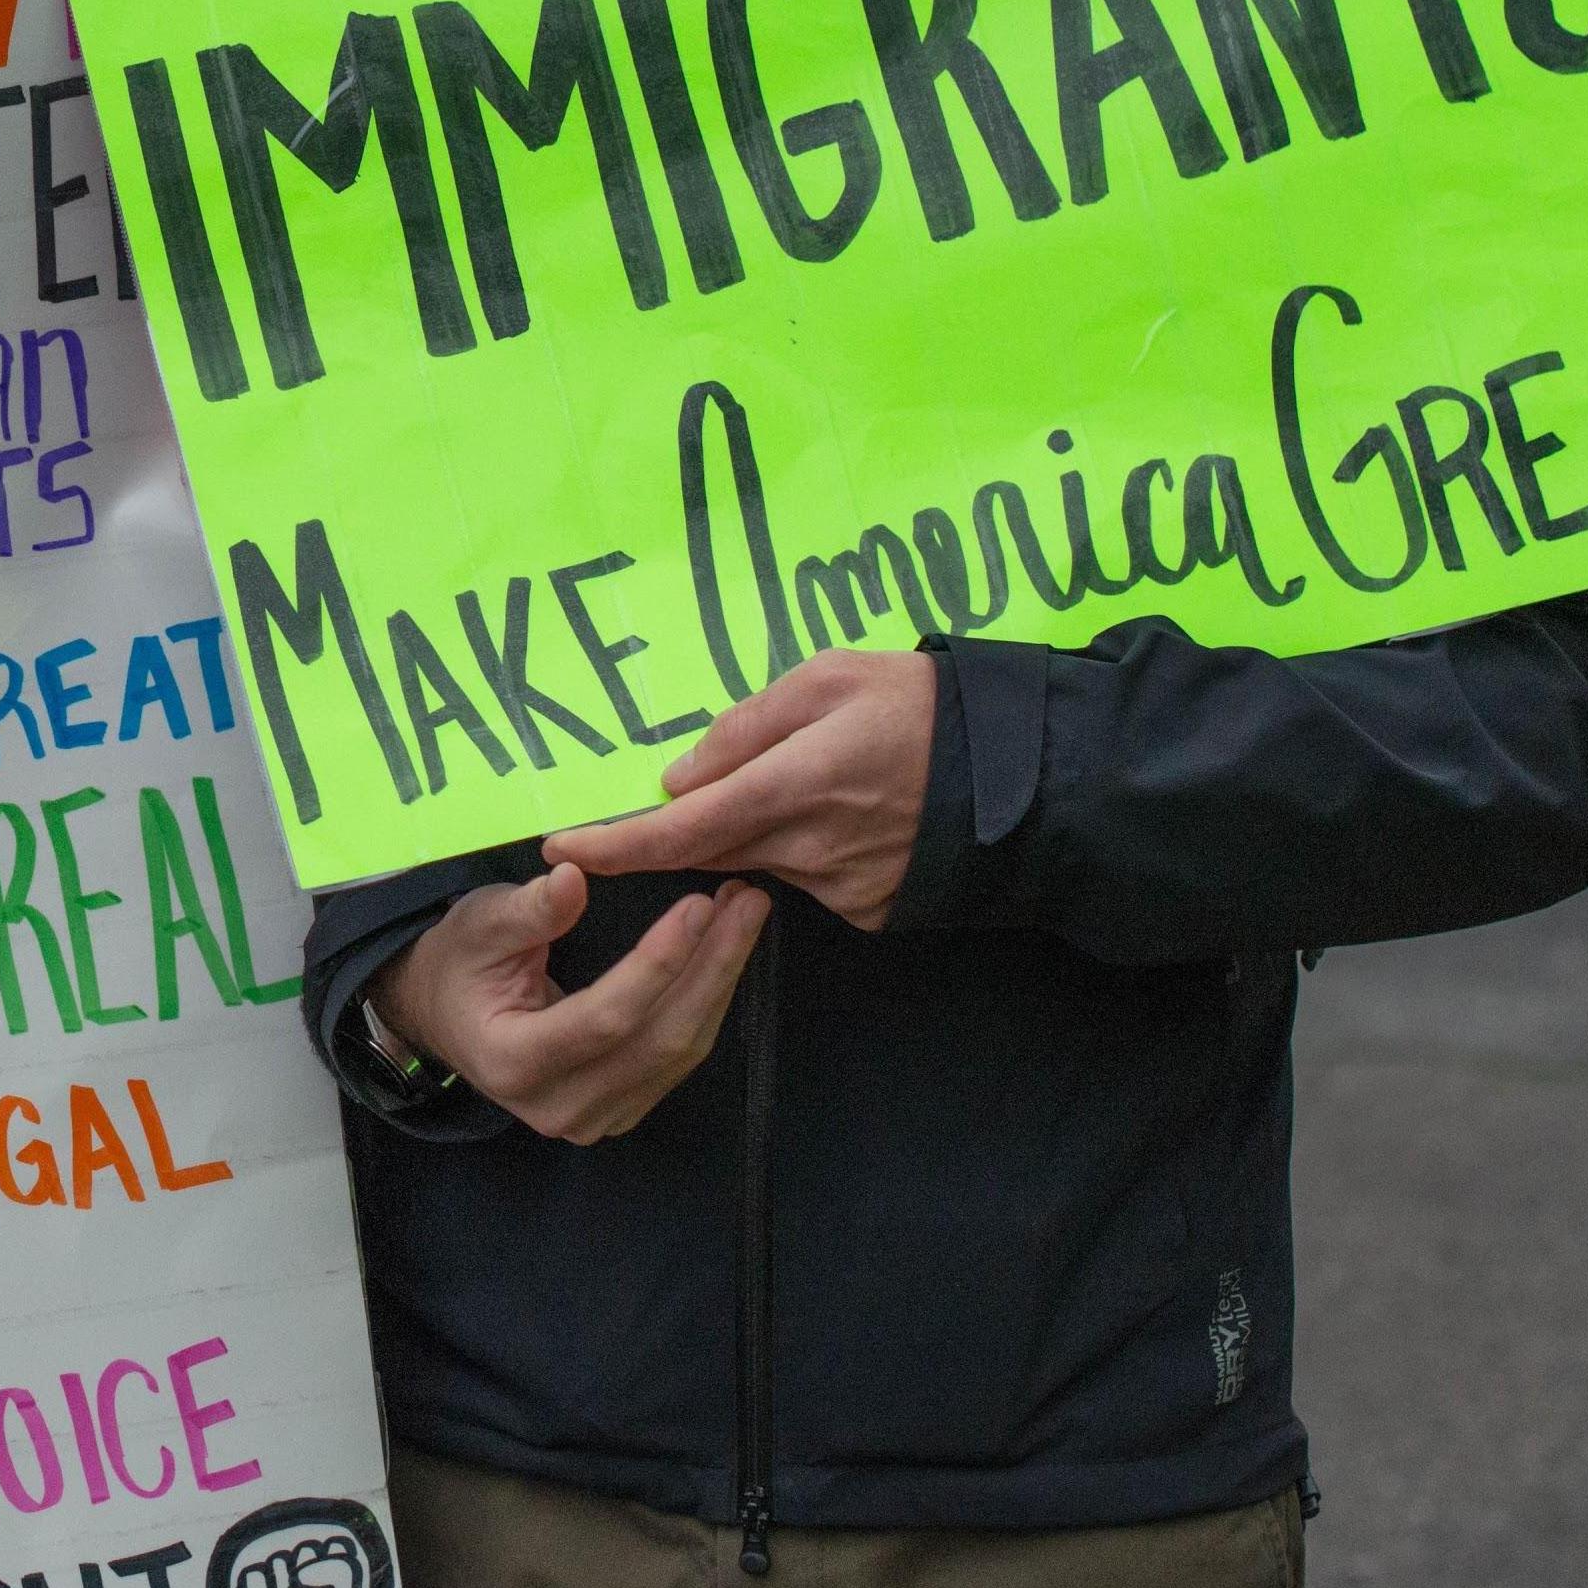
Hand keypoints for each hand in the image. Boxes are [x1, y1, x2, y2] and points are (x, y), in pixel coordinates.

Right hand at [371, 865, 771, 1144]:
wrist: (443, 1016)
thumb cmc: (459, 962)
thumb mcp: (479, 923)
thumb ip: (528, 909)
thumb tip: (573, 877)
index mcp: (514, 1061)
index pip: (605, 1019)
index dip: (657, 965)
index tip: (698, 905)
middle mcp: (559, 1107)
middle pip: (657, 1043)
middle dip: (712, 968)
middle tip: (748, 903)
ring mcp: (593, 1120)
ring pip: (678, 1055)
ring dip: (720, 982)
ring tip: (746, 916)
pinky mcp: (619, 1110)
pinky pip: (677, 1061)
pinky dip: (707, 1004)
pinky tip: (725, 954)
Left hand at [548, 649, 937, 932]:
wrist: (1028, 776)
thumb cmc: (923, 707)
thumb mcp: (832, 678)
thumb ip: (748, 725)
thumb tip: (680, 776)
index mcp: (793, 783)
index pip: (679, 826)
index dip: (615, 841)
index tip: (559, 844)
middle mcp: (807, 847)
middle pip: (707, 851)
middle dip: (668, 835)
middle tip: (651, 803)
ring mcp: (838, 887)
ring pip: (759, 861)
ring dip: (753, 828)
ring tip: (808, 778)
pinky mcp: (866, 909)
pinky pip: (807, 878)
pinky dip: (804, 848)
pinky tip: (846, 812)